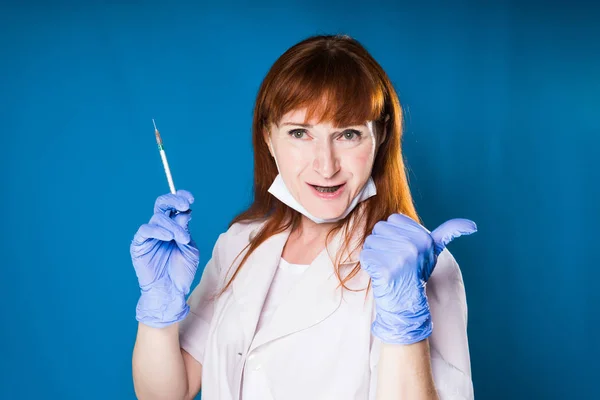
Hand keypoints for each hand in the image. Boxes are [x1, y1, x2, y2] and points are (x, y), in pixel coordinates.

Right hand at [130, 190, 199, 327]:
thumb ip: (186, 230)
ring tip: (182, 239)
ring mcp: (150, 235)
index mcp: (175, 226)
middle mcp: (161, 228)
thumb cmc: (182, 271)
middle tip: (185, 206)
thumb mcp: (190, 248)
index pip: (175, 206)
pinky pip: (145, 230)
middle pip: (162, 204)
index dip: (181, 198)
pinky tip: (168, 237)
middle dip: (174, 200)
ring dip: (173, 226)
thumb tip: (184, 211)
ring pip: (158, 218)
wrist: (171, 291)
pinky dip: (157, 231)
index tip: (191, 199)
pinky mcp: (139, 244)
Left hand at [359, 213, 476, 343]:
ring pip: (370, 242)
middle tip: (393, 261)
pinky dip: (368, 265)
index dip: (393, 233)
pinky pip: (365, 256)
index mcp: (424, 238)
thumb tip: (472, 225)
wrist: (407, 305)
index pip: (393, 219)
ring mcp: (399, 259)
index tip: (402, 249)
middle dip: (382, 243)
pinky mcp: (385, 270)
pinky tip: (380, 274)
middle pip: (379, 228)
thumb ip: (448, 233)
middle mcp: (413, 246)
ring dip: (374, 254)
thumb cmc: (416, 273)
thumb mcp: (433, 251)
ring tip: (387, 267)